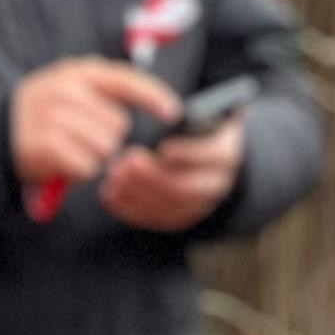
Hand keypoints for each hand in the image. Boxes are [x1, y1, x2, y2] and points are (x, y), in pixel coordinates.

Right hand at [8, 57, 179, 190]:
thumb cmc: (45, 113)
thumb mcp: (70, 87)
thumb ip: (105, 92)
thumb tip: (156, 106)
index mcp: (78, 73)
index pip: (125, 79)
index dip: (153, 96)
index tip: (173, 112)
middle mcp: (67, 90)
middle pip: (118, 125)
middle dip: (108, 138)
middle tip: (82, 138)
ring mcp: (54, 117)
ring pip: (105, 148)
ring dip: (94, 156)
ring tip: (71, 150)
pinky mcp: (46, 146)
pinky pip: (86, 166)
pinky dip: (79, 172)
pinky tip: (62, 162)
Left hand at [102, 118, 243, 233]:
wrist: (198, 152)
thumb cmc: (191, 126)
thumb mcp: (196, 114)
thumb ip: (187, 115)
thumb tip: (175, 114)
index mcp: (224, 153)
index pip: (214, 156)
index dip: (188, 153)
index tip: (163, 148)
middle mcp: (216, 183)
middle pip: (189, 188)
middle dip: (155, 176)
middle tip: (128, 161)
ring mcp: (198, 204)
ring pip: (171, 207)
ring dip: (139, 193)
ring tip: (115, 176)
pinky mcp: (180, 217)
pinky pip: (156, 219)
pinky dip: (131, 209)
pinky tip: (110, 194)